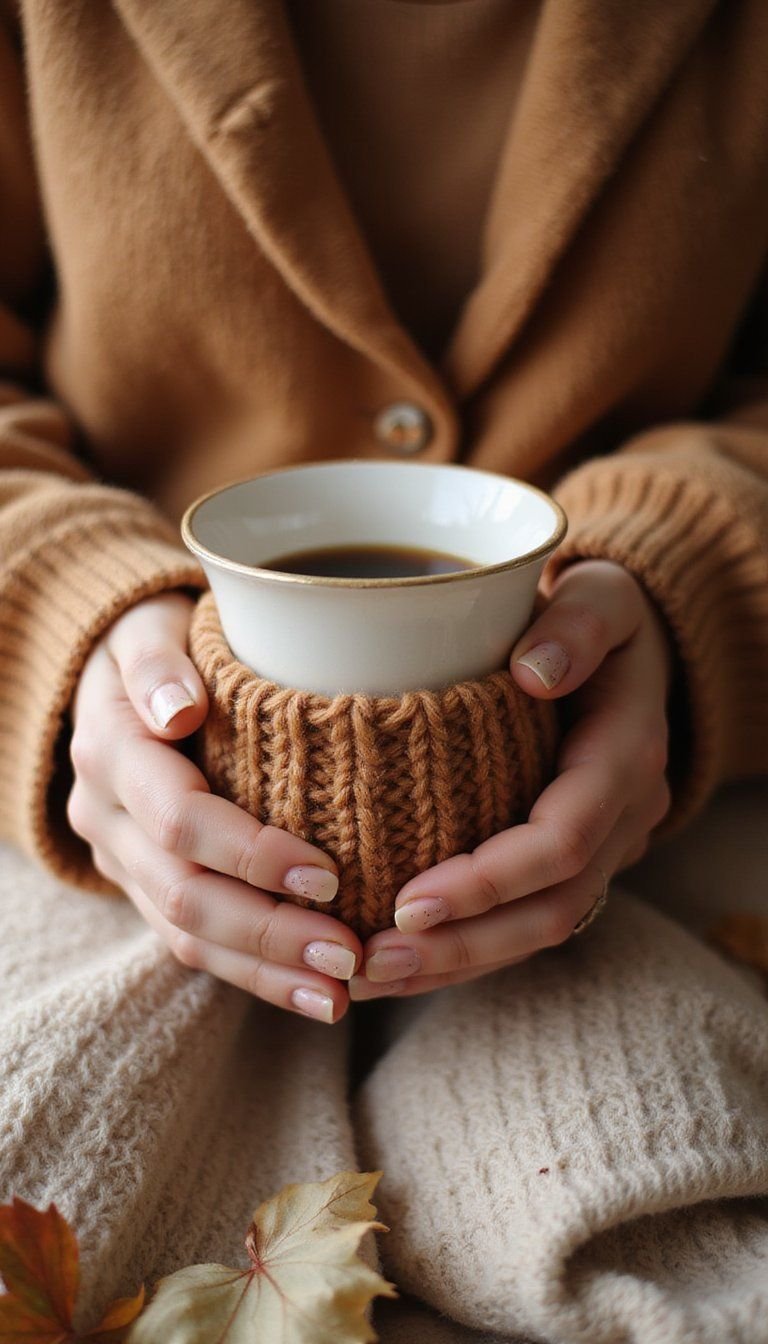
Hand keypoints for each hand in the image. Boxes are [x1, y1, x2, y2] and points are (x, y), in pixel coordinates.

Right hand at [68, 591, 360, 1022]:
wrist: (119, 671)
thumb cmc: (161, 637)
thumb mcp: (151, 626)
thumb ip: (159, 662)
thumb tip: (177, 710)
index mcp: (111, 750)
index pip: (180, 818)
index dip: (252, 853)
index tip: (330, 873)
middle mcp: (107, 815)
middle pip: (184, 893)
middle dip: (269, 931)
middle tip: (349, 953)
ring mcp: (121, 860)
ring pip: (186, 935)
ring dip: (266, 970)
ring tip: (341, 994)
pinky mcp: (143, 886)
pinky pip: (191, 943)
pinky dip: (253, 973)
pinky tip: (312, 992)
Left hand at [350, 559, 672, 999]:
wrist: (630, 647)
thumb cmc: (600, 616)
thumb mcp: (601, 593)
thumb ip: (578, 621)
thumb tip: (535, 670)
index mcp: (625, 756)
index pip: (562, 841)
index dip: (489, 880)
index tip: (409, 900)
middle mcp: (623, 815)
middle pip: (551, 908)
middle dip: (463, 945)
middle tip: (373, 959)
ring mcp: (605, 845)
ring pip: (539, 929)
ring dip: (457, 962)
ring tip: (370, 977)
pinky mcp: (574, 860)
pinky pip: (526, 919)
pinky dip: (466, 947)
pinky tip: (401, 961)